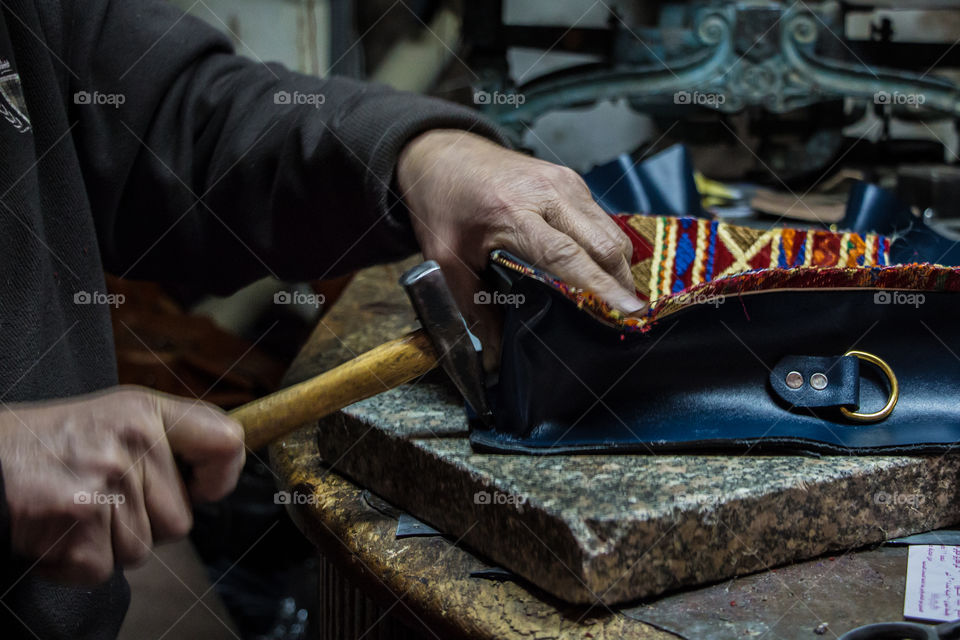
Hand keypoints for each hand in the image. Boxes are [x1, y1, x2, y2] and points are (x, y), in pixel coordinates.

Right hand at [0, 386, 244, 583]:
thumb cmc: (47, 445)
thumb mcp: (114, 418)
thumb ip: (166, 441)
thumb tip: (215, 479)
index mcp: (146, 411)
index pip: (226, 443)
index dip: (222, 477)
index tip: (204, 489)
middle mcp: (133, 438)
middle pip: (180, 521)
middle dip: (142, 524)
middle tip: (98, 497)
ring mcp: (107, 476)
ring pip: (141, 549)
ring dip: (107, 543)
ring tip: (73, 508)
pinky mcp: (80, 514)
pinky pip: (102, 568)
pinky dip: (74, 562)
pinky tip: (54, 530)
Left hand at [397, 130, 643, 368]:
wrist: (441, 153)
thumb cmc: (443, 205)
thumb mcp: (445, 259)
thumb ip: (471, 308)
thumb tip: (492, 357)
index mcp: (512, 212)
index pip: (568, 255)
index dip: (600, 286)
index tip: (628, 310)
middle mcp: (545, 193)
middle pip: (602, 242)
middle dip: (621, 281)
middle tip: (629, 316)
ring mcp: (563, 182)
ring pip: (609, 229)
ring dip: (618, 265)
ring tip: (618, 298)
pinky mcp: (570, 179)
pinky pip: (600, 218)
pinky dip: (606, 245)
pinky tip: (601, 269)